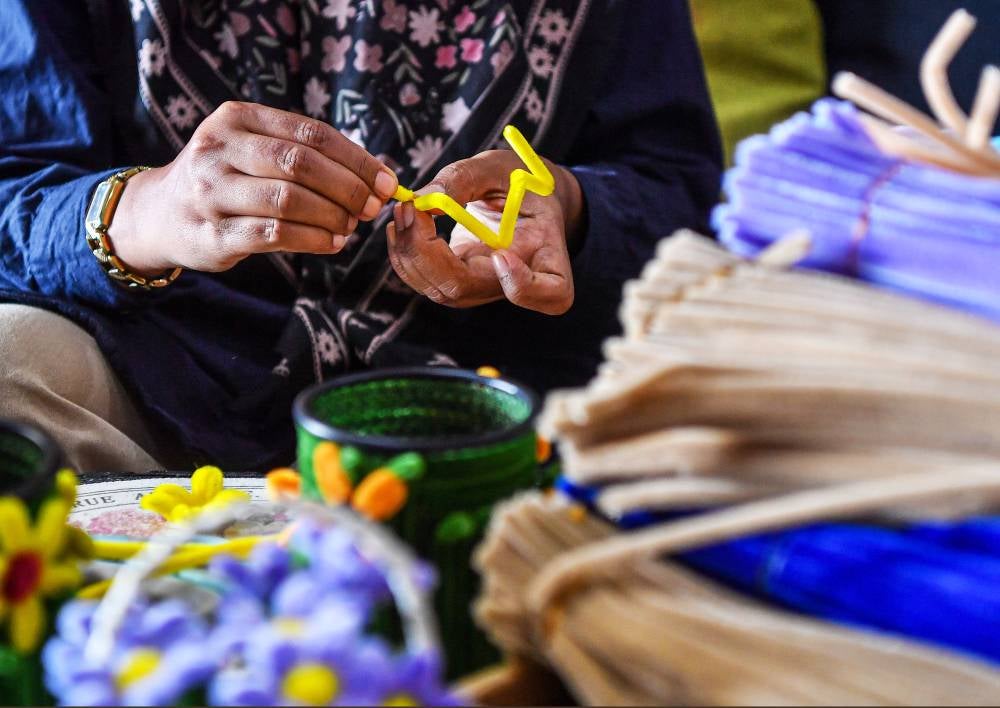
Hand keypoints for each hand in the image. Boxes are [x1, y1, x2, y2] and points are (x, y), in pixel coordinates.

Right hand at [110, 101, 397, 273]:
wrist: (160, 215)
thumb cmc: (227, 180)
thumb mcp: (254, 150)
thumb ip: (305, 155)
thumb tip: (376, 177)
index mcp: (236, 119)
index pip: (311, 133)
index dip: (356, 160)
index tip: (386, 182)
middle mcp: (219, 150)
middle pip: (300, 163)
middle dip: (347, 188)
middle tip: (370, 208)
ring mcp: (211, 192)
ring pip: (288, 200)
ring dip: (331, 216)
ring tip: (350, 227)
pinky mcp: (212, 234)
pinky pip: (274, 235)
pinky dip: (312, 240)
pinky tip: (332, 243)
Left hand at [387, 149, 583, 314]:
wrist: (522, 200)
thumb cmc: (521, 182)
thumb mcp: (501, 167)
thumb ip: (465, 178)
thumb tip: (424, 201)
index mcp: (548, 254)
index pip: (552, 292)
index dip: (523, 285)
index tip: (501, 254)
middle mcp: (517, 283)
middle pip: (468, 290)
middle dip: (426, 253)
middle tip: (410, 208)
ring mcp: (484, 288)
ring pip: (440, 290)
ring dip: (408, 252)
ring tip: (405, 209)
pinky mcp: (461, 284)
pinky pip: (427, 282)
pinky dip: (405, 253)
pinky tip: (402, 223)